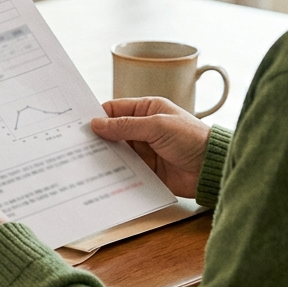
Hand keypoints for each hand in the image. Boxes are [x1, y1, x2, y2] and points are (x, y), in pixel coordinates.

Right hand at [90, 97, 211, 197]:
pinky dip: (115, 172)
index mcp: (147, 110)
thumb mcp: (157, 126)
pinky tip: (101, 176)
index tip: (78, 125)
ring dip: (105, 157)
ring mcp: (144, 150)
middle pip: (112, 132)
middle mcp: (143, 129)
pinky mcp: (146, 170)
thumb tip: (97, 124)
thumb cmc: (191, 138)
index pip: (115, 110)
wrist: (211, 168)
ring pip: (117, 152)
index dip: (97, 116)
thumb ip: (126, 126)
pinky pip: (125, 170)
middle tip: (76, 145)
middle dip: (97, 138)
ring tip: (83, 162)